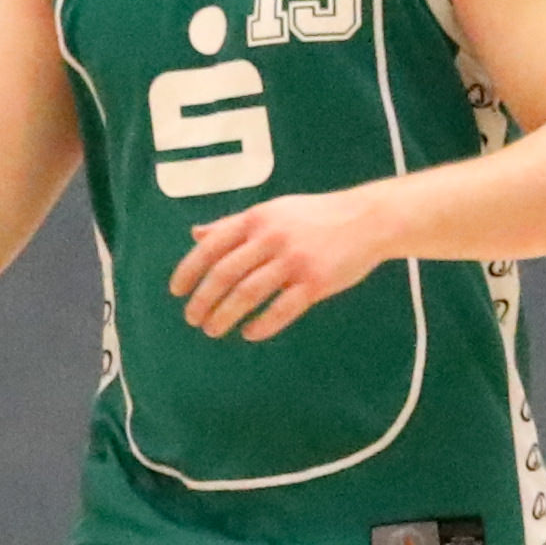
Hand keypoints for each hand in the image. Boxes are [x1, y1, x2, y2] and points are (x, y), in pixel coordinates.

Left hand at [170, 187, 398, 341]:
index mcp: (257, 218)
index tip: (177, 292)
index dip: (189, 271)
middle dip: (203, 300)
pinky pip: (281, 309)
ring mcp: (294, 260)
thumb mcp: (272, 211)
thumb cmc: (315, 216)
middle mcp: (272, 237)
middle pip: (224, 274)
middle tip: (192, 319)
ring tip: (213, 330)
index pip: (211, 247)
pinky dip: (261, 325)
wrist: (368, 219)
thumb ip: (233, 224)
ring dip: (225, 316)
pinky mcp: (315, 282)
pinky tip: (249, 333)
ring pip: (248, 294)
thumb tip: (196, 235)